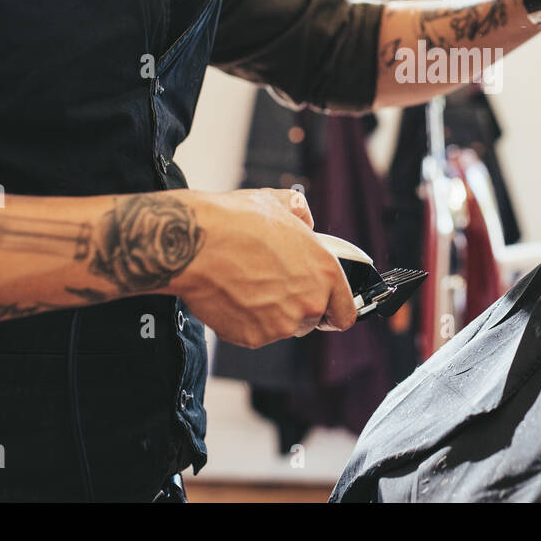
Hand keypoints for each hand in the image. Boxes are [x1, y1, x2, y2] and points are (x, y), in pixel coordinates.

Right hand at [167, 188, 355, 348]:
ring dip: (268, 312)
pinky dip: (243, 320)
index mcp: (325, 272)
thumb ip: (301, 213)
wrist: (195, 243)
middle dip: (294, 305)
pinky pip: (253, 333)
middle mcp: (309, 302)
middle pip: (310, 318)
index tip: (326, 311)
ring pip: (280, 326)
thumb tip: (304, 219)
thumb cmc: (236, 222)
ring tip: (245, 283)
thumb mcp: (279, 203)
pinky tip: (231, 294)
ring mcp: (281, 324)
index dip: (335, 311)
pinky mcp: (252, 338)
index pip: (345, 312)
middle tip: (269, 282)